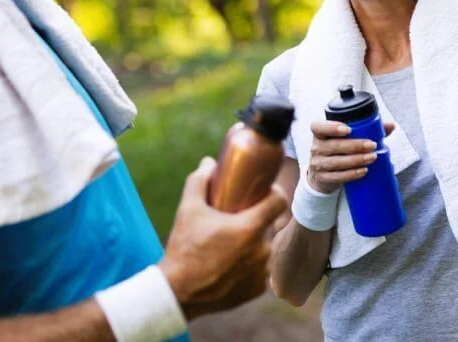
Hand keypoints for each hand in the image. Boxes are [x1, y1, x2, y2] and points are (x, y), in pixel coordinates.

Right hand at [159, 157, 287, 319]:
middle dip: (254, 219)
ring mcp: (261, 272)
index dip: (273, 192)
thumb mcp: (188, 209)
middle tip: (234, 218)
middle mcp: (262, 250)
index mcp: (251, 228)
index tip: (263, 191)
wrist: (177, 293)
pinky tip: (230, 263)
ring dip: (251, 243)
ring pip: (263, 248)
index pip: (279, 201)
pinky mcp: (256, 290)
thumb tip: (208, 163)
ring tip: (229, 243)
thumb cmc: (184, 249)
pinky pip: (259, 269)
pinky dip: (248, 265)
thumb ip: (199, 181)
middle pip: (267, 225)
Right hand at [307, 121, 394, 193]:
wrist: (324, 175)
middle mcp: (316, 148)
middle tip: (372, 145)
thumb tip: (391, 126)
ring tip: (372, 157)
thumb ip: (368, 129)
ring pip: (337, 162)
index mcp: (319, 134)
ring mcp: (318, 164)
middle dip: (355, 145)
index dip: (331, 127)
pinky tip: (364, 171)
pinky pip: (337, 177)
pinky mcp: (323, 178)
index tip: (348, 129)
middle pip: (334, 145)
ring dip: (356, 160)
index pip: (318, 127)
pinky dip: (352, 174)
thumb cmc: (339, 151)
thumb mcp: (346, 139)